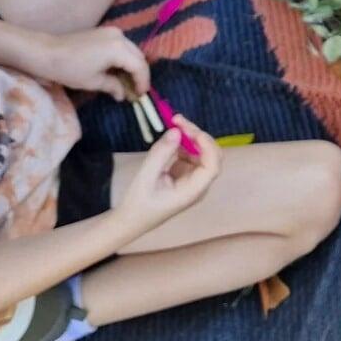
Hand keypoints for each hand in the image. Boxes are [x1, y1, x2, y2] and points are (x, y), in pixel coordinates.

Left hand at [37, 26, 149, 98]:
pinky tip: (117, 70)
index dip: (143, 82)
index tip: (141, 95)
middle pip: (138, 56)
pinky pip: (122, 46)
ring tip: (127, 82)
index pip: (139, 66)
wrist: (45, 52)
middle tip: (135, 90)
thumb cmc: (69, 69)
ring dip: (132, 66)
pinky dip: (123, 58)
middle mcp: (120, 36)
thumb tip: (123, 94)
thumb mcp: (93, 82)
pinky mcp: (105, 32)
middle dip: (139, 73)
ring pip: (131, 50)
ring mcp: (112, 32)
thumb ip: (113, 86)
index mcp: (119, 49)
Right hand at [112, 116, 220, 237]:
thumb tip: (176, 131)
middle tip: (178, 120)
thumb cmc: (137, 204)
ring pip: (200, 151)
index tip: (192, 132)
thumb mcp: (145, 178)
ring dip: (190, 136)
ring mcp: (192, 178)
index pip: (212, 166)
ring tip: (174, 121)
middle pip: (209, 155)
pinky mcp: (184, 173)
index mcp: (193, 191)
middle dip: (197, 135)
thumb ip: (160, 154)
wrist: (128, 221)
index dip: (207, 146)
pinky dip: (182, 142)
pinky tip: (171, 136)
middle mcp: (197, 184)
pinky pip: (189, 153)